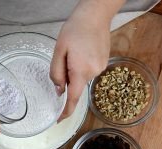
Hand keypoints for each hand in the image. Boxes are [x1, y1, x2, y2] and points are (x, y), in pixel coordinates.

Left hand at [50, 0, 124, 120]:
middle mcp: (94, 73)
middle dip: (67, 78)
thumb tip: (59, 91)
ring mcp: (101, 69)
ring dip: (75, 70)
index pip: (73, 98)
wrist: (95, 16)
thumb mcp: (58, 50)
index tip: (59, 120)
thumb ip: (56, 73)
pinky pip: (89, 71)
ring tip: (75, 51)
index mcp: (80, 70)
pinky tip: (82, 52)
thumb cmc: (74, 30)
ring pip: (82, 78)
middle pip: (76, 85)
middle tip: (64, 58)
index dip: (66, 111)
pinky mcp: (104, 64)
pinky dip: (82, 66)